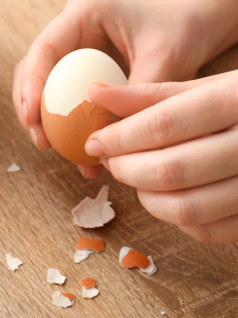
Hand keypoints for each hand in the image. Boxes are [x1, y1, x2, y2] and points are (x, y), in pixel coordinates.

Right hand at [12, 0, 209, 165]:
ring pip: (40, 85)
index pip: (46, 47)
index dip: (31, 82)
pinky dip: (61, 123)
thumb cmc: (178, 34)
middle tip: (41, 141)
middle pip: (32, 68)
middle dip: (29, 106)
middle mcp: (71, 31)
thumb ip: (134, 94)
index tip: (32, 117)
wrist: (187, 32)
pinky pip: (59, 97)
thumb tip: (105, 135)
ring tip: (49, 147)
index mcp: (85, 13)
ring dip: (40, 118)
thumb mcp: (164, 59)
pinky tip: (72, 147)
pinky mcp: (77, 71)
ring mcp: (71, 51)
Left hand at [84, 71, 237, 242]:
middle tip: (109, 160)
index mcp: (237, 100)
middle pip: (172, 170)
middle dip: (126, 169)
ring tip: (134, 177)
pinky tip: (166, 195)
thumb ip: (149, 94)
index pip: (164, 124)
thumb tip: (94, 94)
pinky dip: (175, 217)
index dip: (120, 137)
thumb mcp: (205, 87)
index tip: (94, 142)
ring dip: (146, 198)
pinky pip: (208, 230)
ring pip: (187, 209)